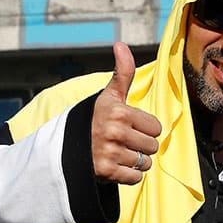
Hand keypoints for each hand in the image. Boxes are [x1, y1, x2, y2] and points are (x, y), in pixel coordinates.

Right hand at [91, 42, 161, 184]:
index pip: (155, 127)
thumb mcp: (108, 96)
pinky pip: (135, 178)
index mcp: (118, 111)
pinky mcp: (106, 172)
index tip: (128, 127)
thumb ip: (122, 73)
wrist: (67, 147)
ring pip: (144, 163)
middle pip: (152, 146)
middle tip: (122, 142)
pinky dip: (127, 175)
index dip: (144, 129)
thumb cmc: (95, 119)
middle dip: (141, 146)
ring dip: (134, 161)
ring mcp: (109, 152)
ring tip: (117, 154)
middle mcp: (114, 131)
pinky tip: (114, 166)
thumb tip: (120, 44)